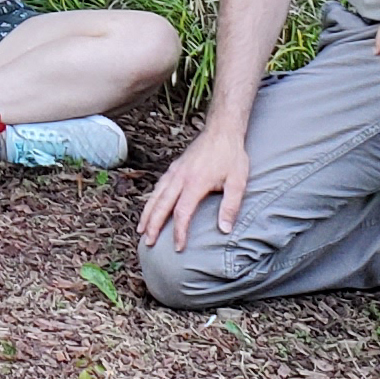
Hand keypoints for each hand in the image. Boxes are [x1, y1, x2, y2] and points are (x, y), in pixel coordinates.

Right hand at [137, 123, 250, 252]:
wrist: (221, 130)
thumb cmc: (231, 156)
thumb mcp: (238, 182)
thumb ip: (230, 206)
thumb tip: (224, 230)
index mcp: (195, 183)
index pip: (182, 213)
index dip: (179, 232)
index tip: (178, 248)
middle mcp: (180, 178)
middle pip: (161, 206)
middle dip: (153, 226)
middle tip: (148, 242)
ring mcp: (174, 172)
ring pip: (155, 196)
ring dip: (147, 214)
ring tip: (141, 229)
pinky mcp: (174, 168)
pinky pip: (158, 187)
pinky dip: (151, 200)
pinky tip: (149, 208)